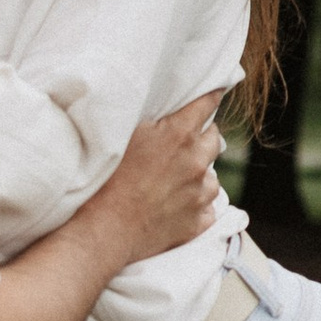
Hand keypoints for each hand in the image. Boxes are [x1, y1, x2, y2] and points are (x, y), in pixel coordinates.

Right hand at [91, 96, 226, 265]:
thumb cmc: (106, 180)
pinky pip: (207, 207)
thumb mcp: (124, 135)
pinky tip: (175, 204)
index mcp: (179, 134)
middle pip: (214, 138)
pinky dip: (196, 203)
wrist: (104, 230)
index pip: (207, 104)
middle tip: (182, 142)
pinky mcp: (198, 221)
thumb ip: (152, 119)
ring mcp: (200, 194)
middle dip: (202, 136)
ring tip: (174, 180)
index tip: (216, 91)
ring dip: (198, 174)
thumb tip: (166, 108)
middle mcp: (196, 162)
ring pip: (211, 176)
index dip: (210, 96)